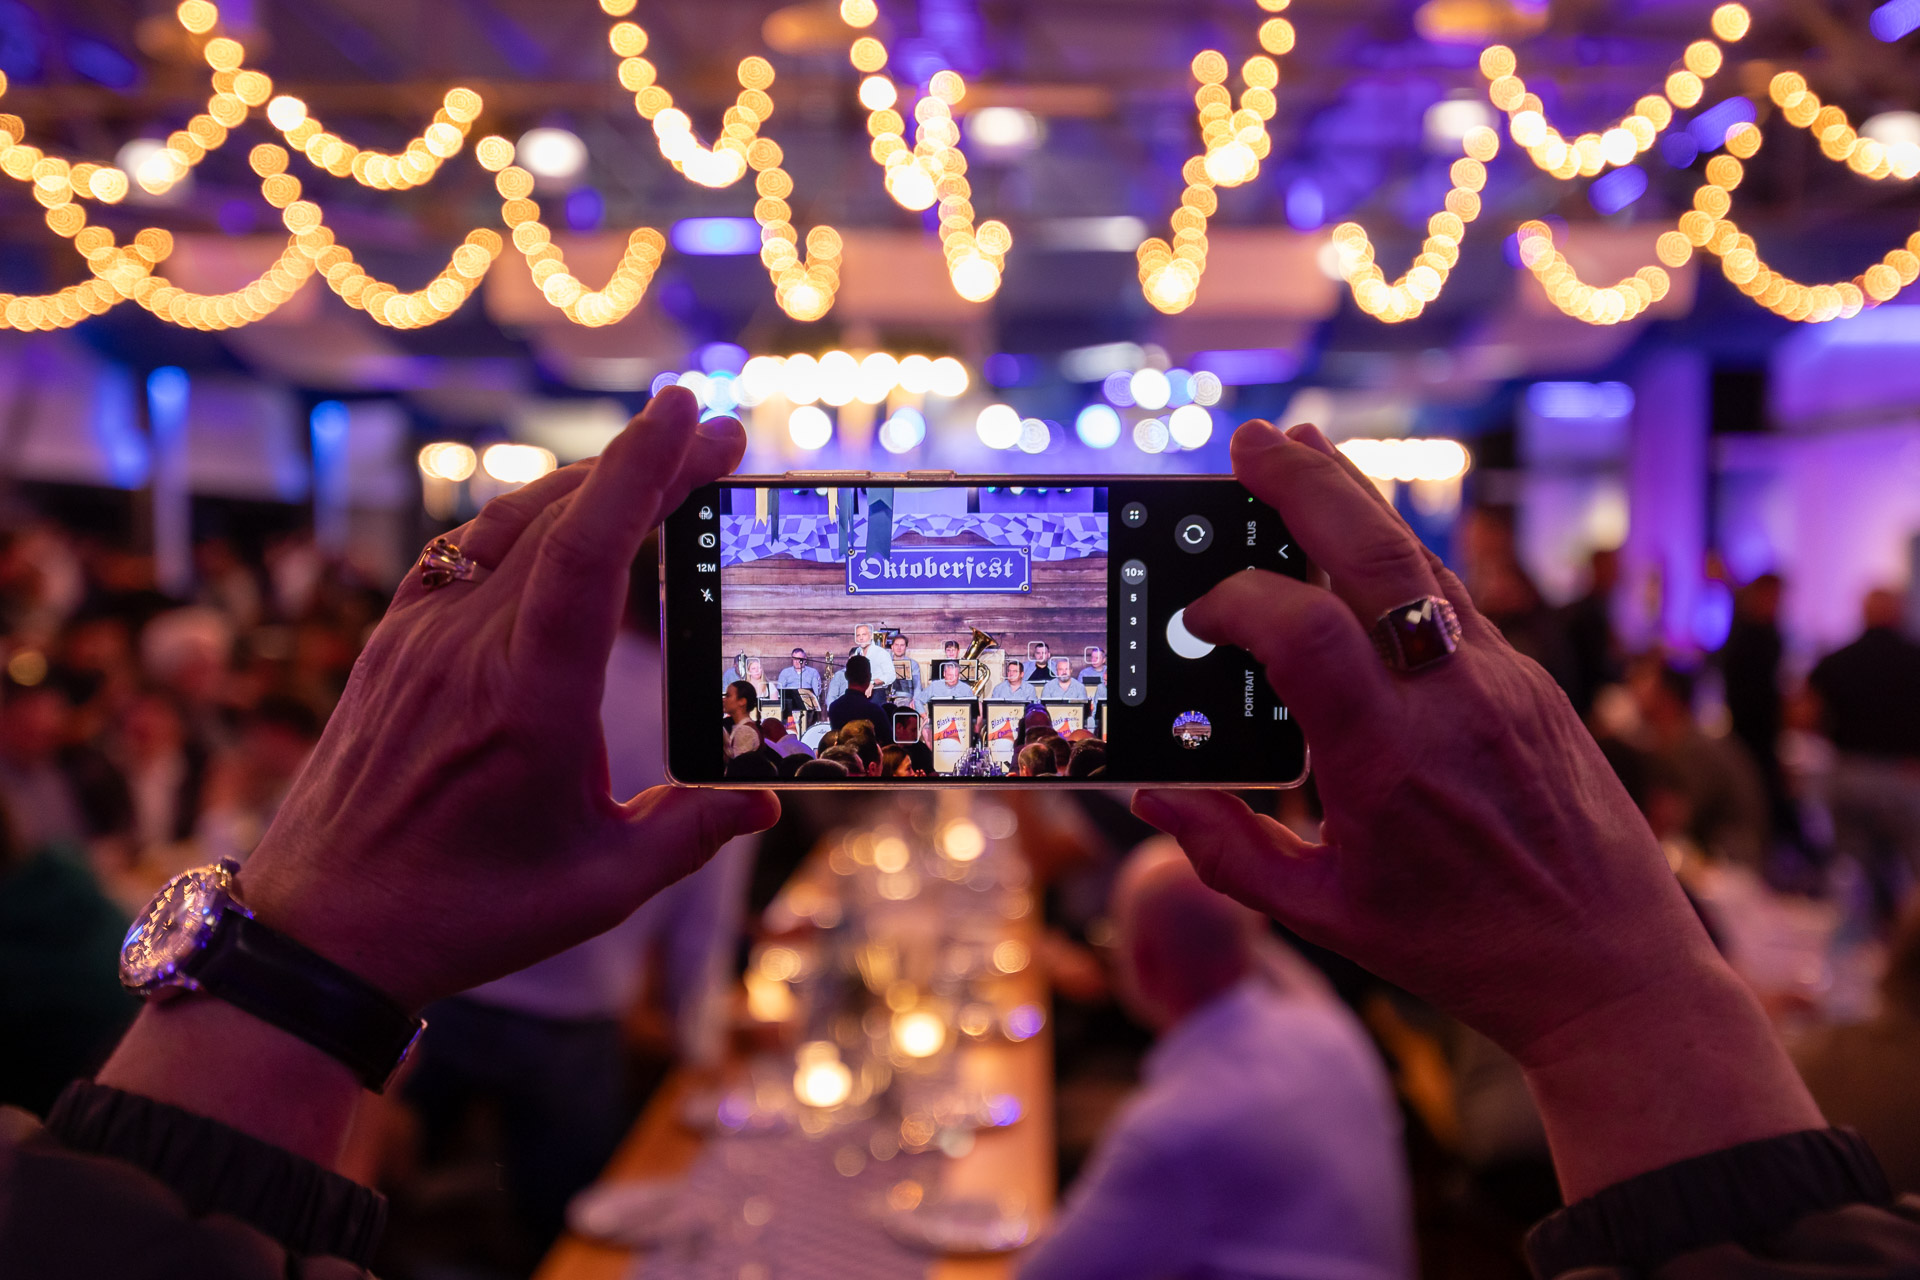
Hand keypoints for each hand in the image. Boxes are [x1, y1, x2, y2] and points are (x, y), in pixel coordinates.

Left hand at [237, 387, 777, 1009]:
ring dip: (585, 485)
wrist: (322, 931)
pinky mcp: (389, 647)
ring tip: (652, 471)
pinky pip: (459, 555)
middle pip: (561, 517)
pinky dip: (519, 524)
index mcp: (528, 697)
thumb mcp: (600, 886)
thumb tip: (763, 801)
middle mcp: (468, 648)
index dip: (641, 471)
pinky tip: (554, 526)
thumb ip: (690, 832)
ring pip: (508, 525)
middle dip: (645, 464)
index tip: (690, 414)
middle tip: (715, 439)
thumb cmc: (464, 915)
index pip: (588, 550)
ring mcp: (418, 639)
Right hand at [1133, 419, 1819, 1198]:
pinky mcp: (1533, 685)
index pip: (1304, 632)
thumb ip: (1227, 852)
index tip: (1197, 616)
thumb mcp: (1326, 915)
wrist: (1611, 969)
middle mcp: (1453, 702)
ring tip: (1304, 454)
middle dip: (1308, 486)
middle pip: (1376, 556)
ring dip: (1358, 502)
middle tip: (1253, 441)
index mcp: (1389, 762)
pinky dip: (1401, 557)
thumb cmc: (1463, 950)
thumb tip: (1153, 799)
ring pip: (1425, 561)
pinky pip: (1455, 599)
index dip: (1238, 601)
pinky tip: (1364, 546)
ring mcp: (1505, 683)